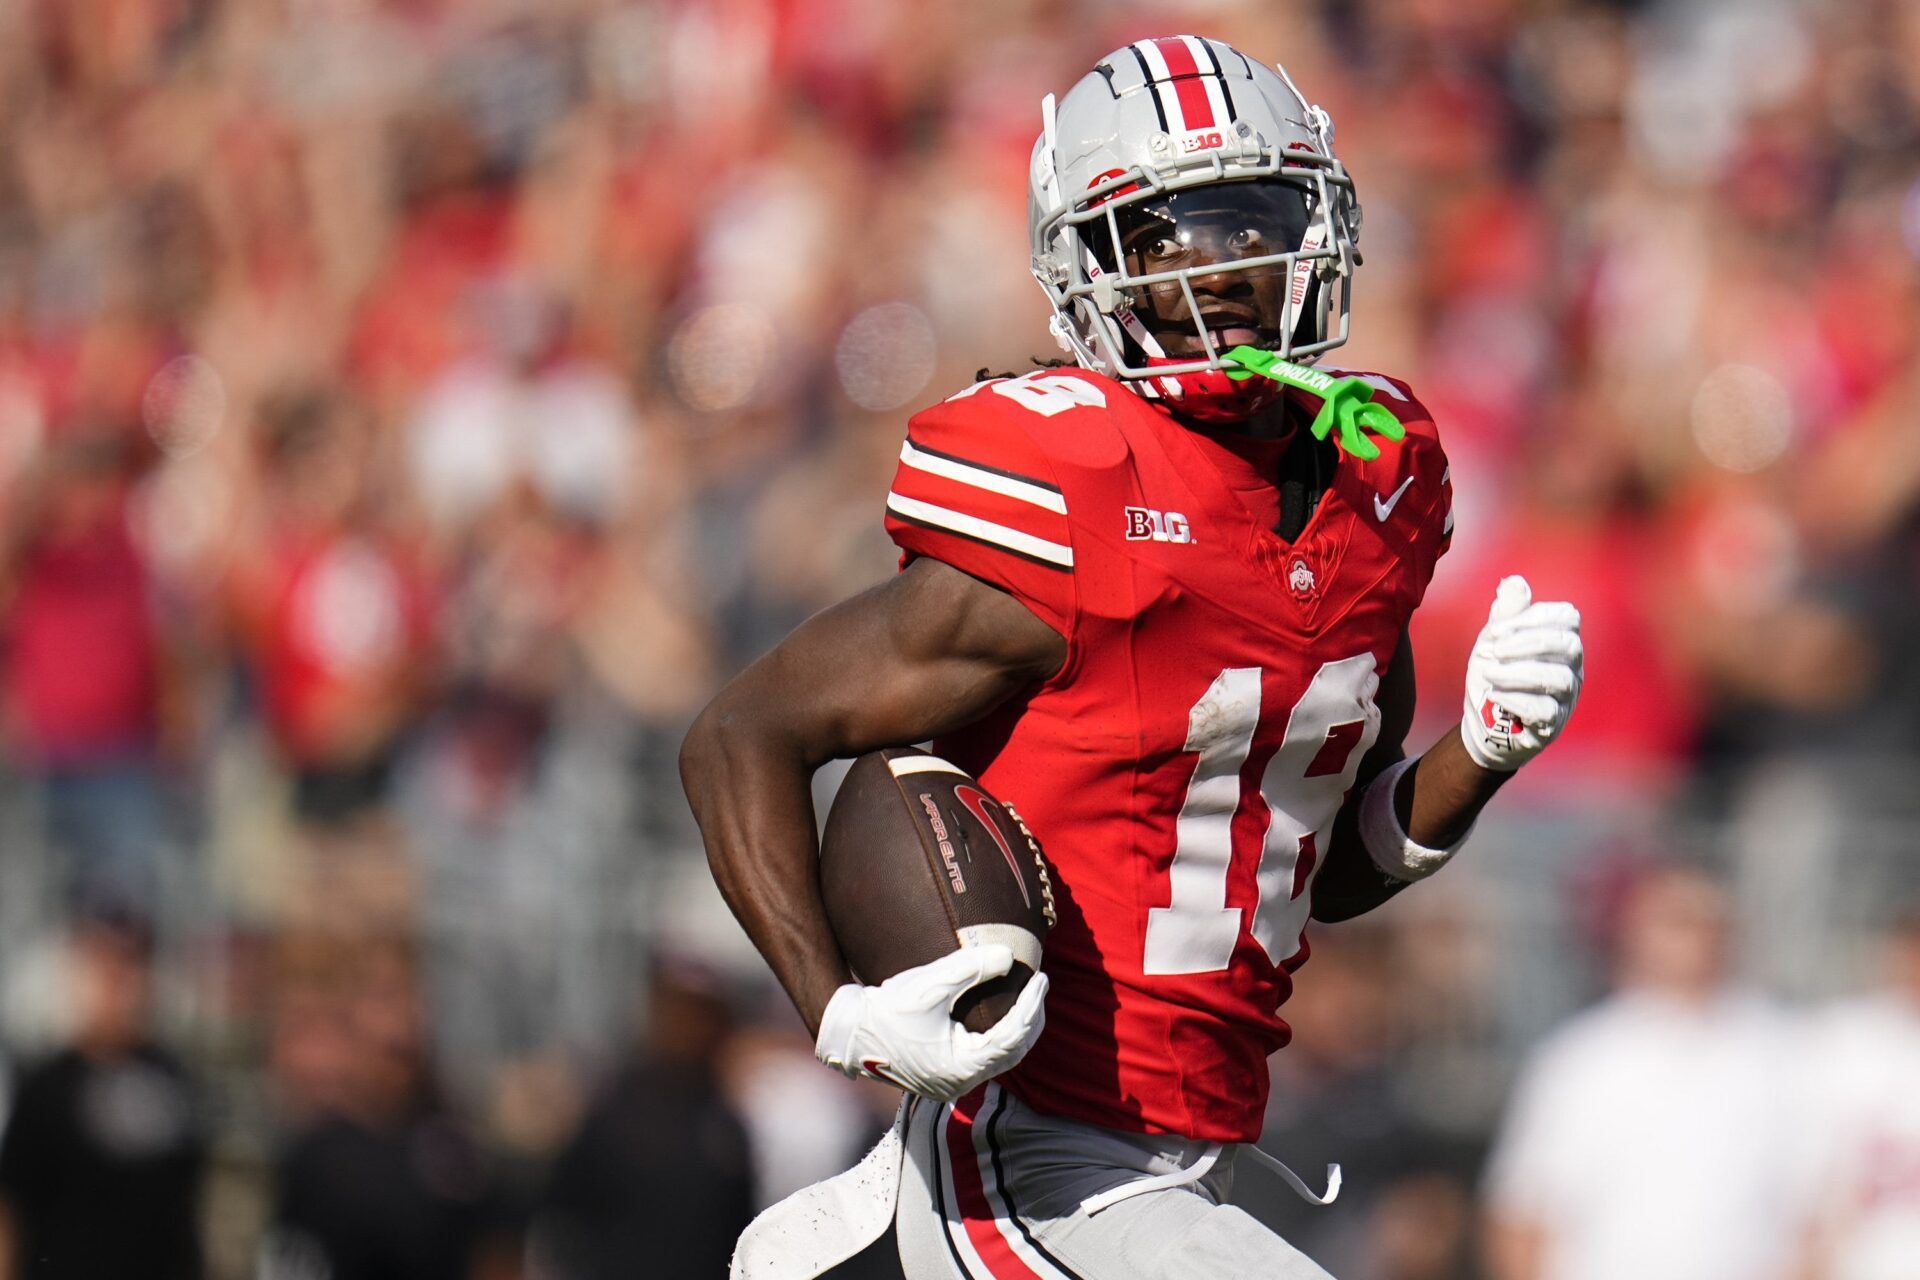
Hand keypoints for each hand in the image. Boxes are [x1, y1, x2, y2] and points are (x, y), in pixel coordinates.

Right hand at [814, 945, 1047, 1100]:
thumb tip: (1008, 956)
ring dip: (1018, 1028)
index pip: (1012, 1037)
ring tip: (1027, 996)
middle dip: (1031, 1018)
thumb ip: (969, 969)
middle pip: (1015, 1052)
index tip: (1041, 978)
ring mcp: (953, 1081)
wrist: (848, 1033)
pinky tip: (1001, 1012)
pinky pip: (985, 1056)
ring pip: (1002, 1057)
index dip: (1031, 1006)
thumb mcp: (929, 985)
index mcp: (961, 1068)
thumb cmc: (885, 1010)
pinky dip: (1000, 1034)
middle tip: (1039, 984)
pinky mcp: (945, 1073)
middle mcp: (961, 1082)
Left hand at [1460, 576, 1582, 771]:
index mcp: (1560, 640)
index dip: (1533, 617)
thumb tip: (1513, 582)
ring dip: (1517, 674)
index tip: (1497, 629)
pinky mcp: (1553, 725)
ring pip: (1557, 679)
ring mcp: (1566, 697)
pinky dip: (1517, 700)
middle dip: (1527, 643)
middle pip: (1568, 644)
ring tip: (1490, 674)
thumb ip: (1507, 613)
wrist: (1483, 723)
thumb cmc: (1495, 675)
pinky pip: (1546, 711)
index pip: (1567, 617)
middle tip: (1493, 650)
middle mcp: (1571, 667)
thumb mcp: (1495, 641)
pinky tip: (1495, 696)